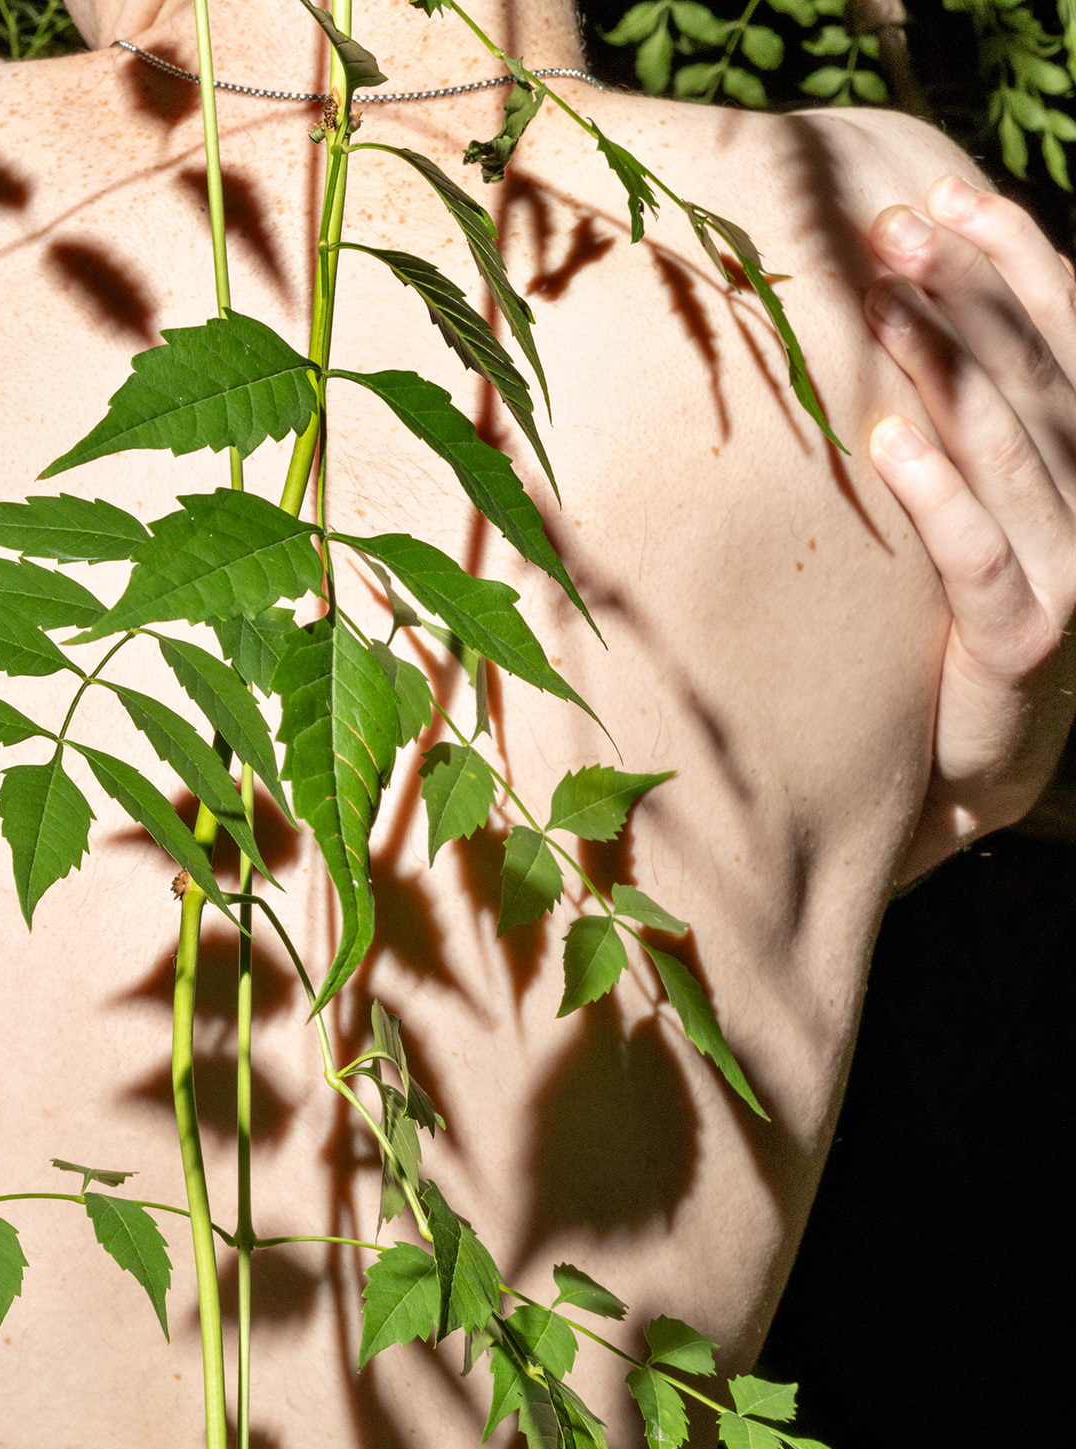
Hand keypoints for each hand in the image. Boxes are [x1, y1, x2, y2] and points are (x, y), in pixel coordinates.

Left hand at [867, 175, 1075, 883]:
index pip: (1064, 332)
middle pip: (1035, 374)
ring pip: (1010, 450)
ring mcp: (1067, 569)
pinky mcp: (1022, 640)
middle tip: (894, 230)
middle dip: (969, 294)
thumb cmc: (962, 619)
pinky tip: (887, 439)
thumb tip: (908, 314)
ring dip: (948, 369)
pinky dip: (937, 494)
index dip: (1014, 258)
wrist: (975, 760)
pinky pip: (980, 553)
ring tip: (884, 304)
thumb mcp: (978, 510)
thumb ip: (969, 423)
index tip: (945, 194)